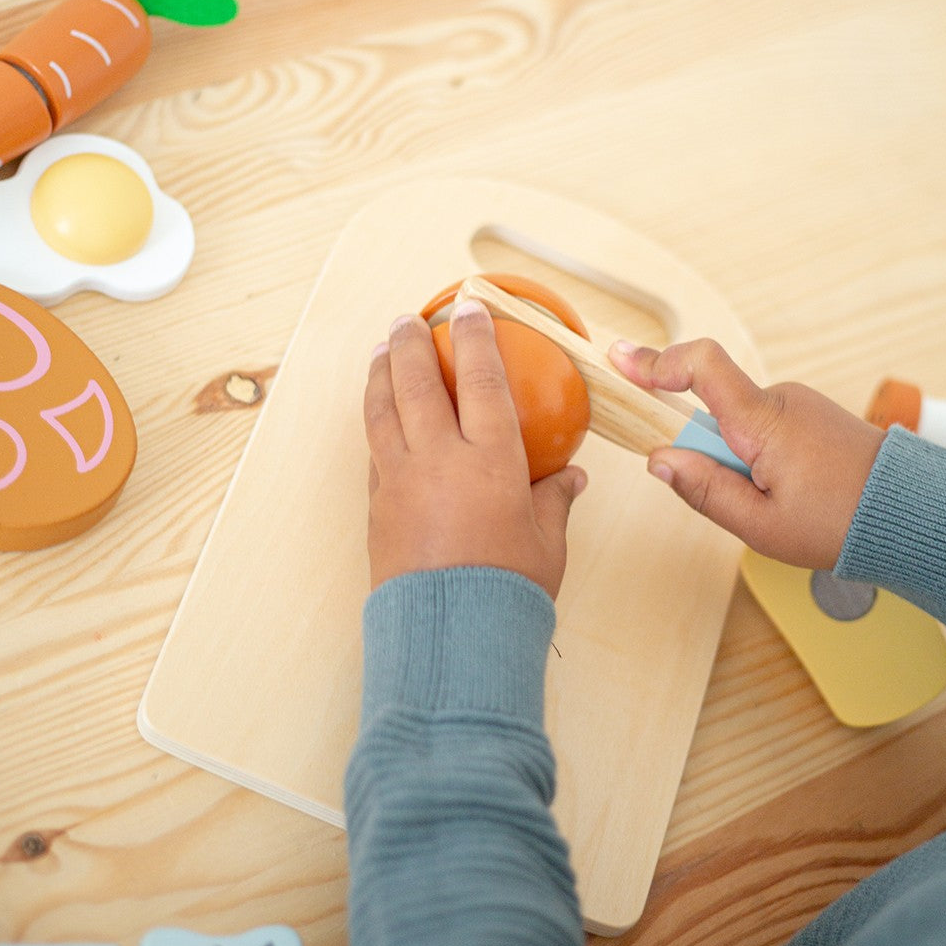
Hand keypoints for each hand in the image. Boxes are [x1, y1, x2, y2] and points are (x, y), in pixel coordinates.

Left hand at [364, 301, 586, 599]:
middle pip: (418, 383)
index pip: (482, 381)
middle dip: (411, 343)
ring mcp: (400, 482)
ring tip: (380, 353)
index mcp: (490, 461)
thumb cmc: (509, 590)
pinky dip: (376, 426)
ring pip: (382, 412)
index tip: (467, 307)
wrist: (452, 638)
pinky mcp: (376, 508)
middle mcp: (439, 461)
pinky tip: (380, 420)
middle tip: (407, 320)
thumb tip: (570, 480)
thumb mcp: (546, 544)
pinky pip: (374, 454)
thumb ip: (553, 502)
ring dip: (380, 375)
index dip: (474, 338)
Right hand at [609, 338, 884, 569]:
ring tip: (782, 504)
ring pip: (740, 427)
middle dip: (710, 456)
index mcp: (763, 421)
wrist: (912, 513)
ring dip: (741, 464)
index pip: (701, 366)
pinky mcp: (811, 415)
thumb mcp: (760, 524)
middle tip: (746, 503)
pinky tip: (792, 494)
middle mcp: (781, 400)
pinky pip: (765, 430)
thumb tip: (658, 460)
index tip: (622, 362)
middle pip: (713, 411)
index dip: (656, 362)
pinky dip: (762, 460)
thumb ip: (703, 490)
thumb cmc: (841, 523)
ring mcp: (799, 404)